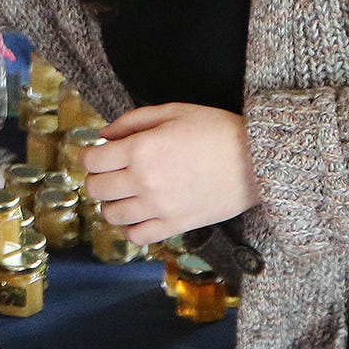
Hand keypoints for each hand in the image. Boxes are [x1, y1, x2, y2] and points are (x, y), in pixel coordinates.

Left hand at [79, 103, 260, 245]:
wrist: (257, 160)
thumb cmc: (216, 130)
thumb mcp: (172, 111)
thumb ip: (132, 121)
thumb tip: (104, 136)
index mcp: (140, 150)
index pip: (92, 161)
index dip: (91, 155)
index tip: (99, 154)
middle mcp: (144, 181)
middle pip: (96, 189)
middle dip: (98, 178)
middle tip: (111, 172)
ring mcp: (159, 207)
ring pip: (111, 215)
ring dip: (111, 203)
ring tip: (124, 194)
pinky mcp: (176, 225)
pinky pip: (137, 236)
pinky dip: (130, 228)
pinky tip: (138, 214)